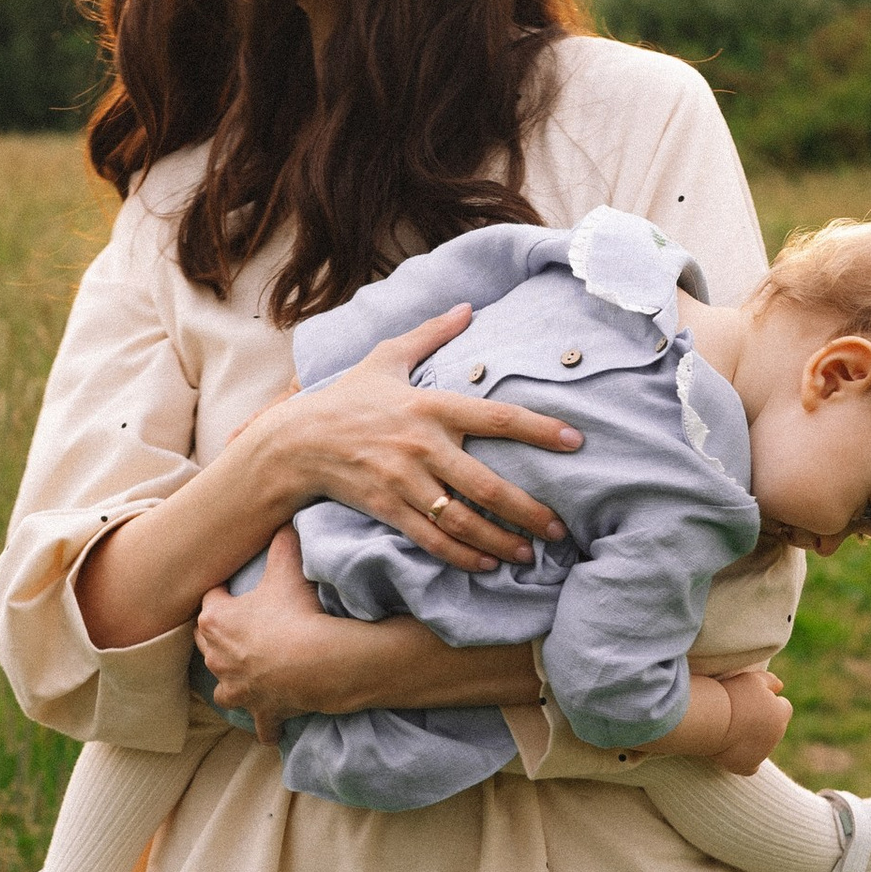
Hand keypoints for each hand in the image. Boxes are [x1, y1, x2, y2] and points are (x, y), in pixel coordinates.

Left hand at [193, 532, 342, 738]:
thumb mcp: (287, 566)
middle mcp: (216, 657)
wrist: (316, 661)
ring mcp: (236, 688)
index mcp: (215, 620)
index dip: (225, 594)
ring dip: (234, 681)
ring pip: (223, 687)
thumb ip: (282, 539)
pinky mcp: (260, 711)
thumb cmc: (296, 612)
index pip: (210, 600)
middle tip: (245, 629)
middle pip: (209, 643)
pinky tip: (274, 723)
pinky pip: (261, 724)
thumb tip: (285, 519)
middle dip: (221, 637)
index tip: (238, 590)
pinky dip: (267, 724)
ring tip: (250, 674)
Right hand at [262, 304, 582, 570]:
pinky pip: (431, 539)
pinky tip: (487, 565)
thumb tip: (468, 306)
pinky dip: (461, 556)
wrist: (294, 441)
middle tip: (560, 527)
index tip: (576, 442)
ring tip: (529, 554)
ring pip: (463, 520)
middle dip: (529, 510)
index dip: (540, 429)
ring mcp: (403, 481)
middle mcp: (422, 445)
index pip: (498, 417)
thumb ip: (430, 333)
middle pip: (488, 483)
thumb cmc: (345, 398)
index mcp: (430, 405)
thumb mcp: (385, 358)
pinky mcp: (386, 508)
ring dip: (500, 541)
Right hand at [639, 663, 793, 771]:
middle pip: (773, 728)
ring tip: (730, 728)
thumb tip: (780, 687)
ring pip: (762, 746)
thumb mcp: (753, 679)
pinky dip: (745, 760)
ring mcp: (762, 753)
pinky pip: (751, 766)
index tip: (751, 700)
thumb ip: (770, 681)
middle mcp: (777, 735)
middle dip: (762, 722)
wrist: (712, 718)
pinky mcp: (747, 766)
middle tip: (739, 713)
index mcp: (781, 713)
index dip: (768, 702)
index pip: (783, 707)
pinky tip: (733, 751)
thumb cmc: (731, 694)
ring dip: (752, 739)